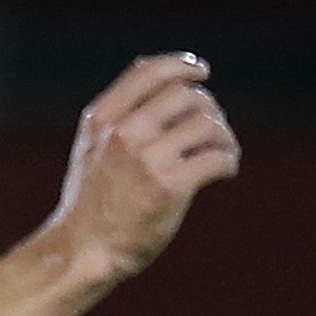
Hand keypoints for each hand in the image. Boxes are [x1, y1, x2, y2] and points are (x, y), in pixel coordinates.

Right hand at [39, 53, 238, 282]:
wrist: (85, 250)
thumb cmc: (93, 201)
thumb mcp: (91, 145)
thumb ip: (117, 111)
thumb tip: (153, 68)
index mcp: (103, 118)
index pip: (150, 71)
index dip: (182, 65)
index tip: (202, 72)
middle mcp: (124, 132)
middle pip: (186, 96)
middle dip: (208, 108)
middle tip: (214, 129)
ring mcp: (147, 159)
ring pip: (207, 124)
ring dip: (224, 136)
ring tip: (225, 151)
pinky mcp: (170, 187)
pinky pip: (216, 158)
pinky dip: (229, 160)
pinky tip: (227, 170)